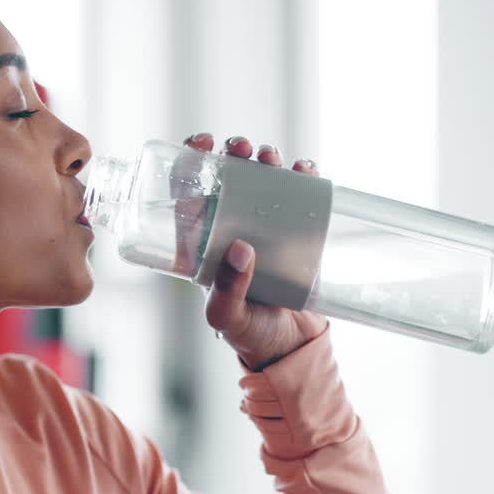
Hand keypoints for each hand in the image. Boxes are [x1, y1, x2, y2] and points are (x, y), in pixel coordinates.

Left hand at [182, 134, 329, 371]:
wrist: (291, 348)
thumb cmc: (247, 333)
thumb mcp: (226, 315)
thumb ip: (227, 289)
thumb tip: (240, 249)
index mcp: (201, 240)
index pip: (187, 190)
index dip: (189, 160)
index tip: (202, 144)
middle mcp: (229, 226)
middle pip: (227, 176)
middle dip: (233, 153)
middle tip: (243, 150)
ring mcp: (263, 226)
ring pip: (261, 178)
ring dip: (266, 158)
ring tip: (272, 158)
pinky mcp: (295, 230)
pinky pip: (299, 195)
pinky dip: (303, 176)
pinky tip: (306, 170)